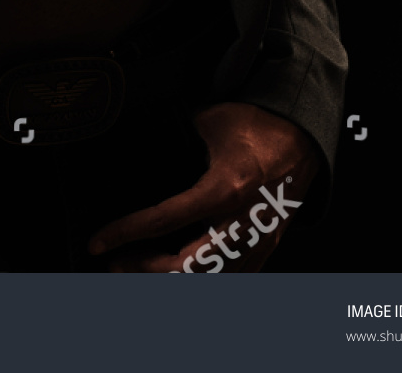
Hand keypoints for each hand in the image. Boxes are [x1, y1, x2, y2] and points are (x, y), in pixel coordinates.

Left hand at [87, 101, 320, 272]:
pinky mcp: (264, 247)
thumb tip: (140, 144)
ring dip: (171, 277)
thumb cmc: (257, 124)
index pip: (165, 221)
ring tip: (141, 265)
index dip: (126, 233)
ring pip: (209, 281)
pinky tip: (177, 267)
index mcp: (225, 188)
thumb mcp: (208, 121)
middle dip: (145, 271)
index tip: (98, 243)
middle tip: (116, 263)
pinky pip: (229, 277)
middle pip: (186, 269)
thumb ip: (175, 137)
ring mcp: (256, 240)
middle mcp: (241, 222)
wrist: (303, 135)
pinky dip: (200, 277)